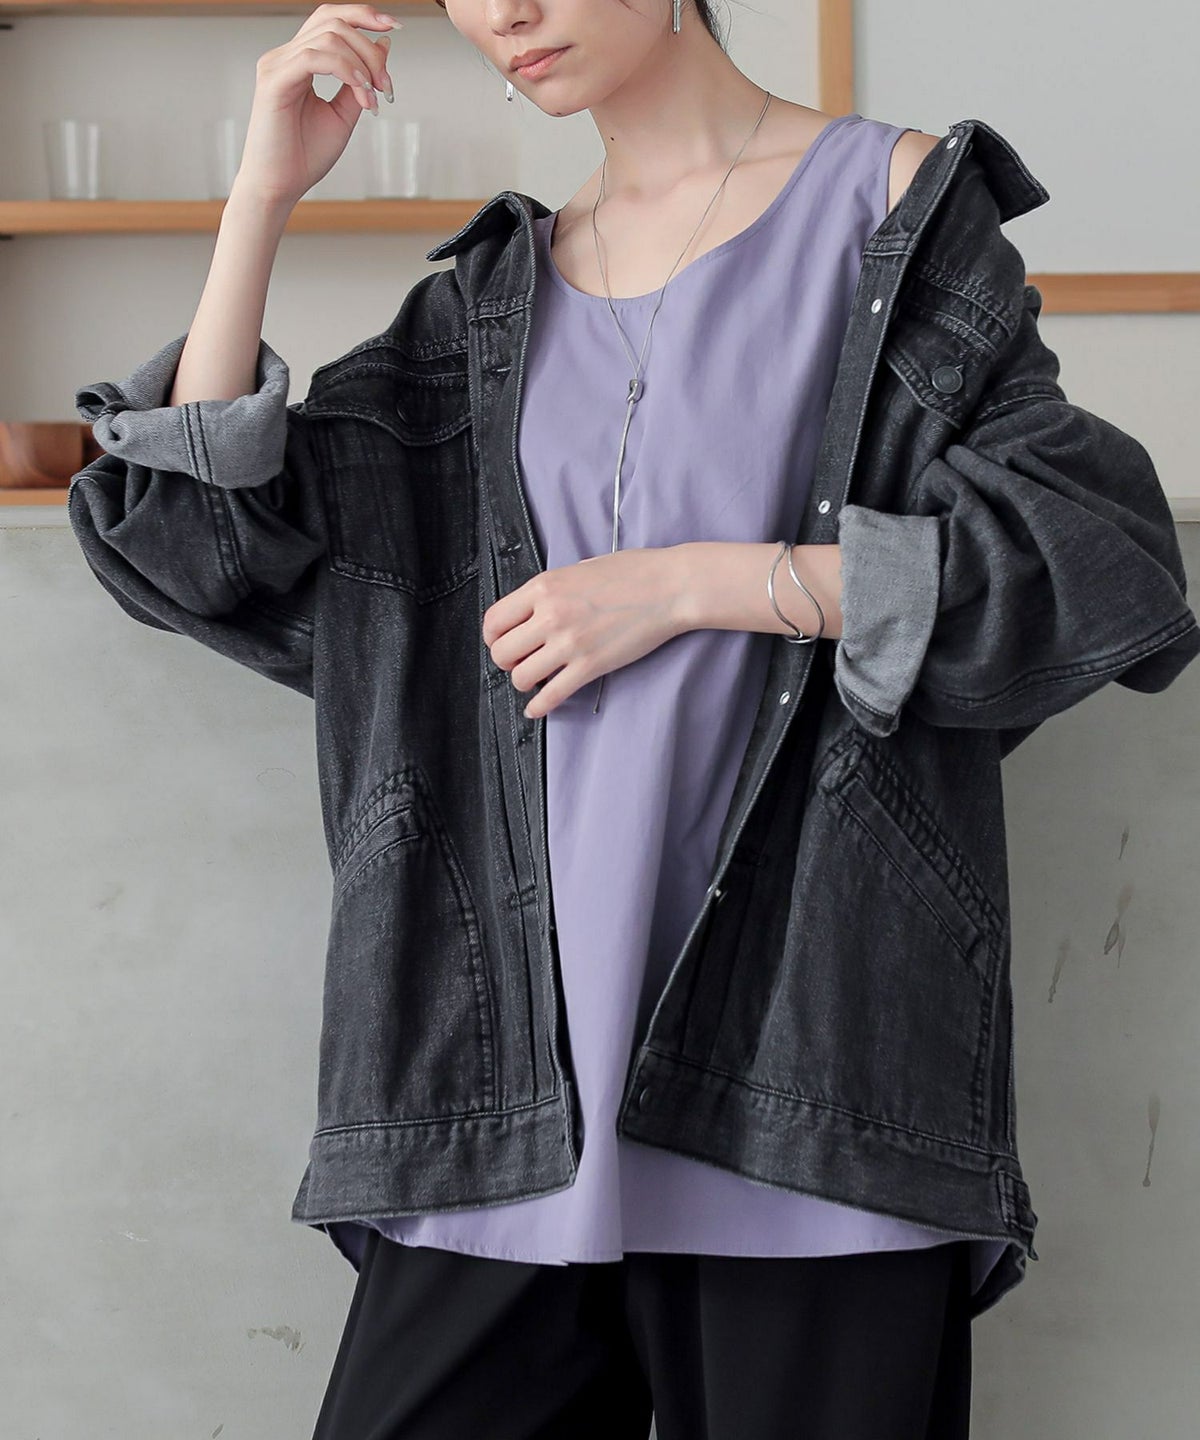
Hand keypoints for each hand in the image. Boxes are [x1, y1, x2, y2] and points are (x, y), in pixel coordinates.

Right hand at [235, 4, 398, 207]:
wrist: (278, 187)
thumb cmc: (305, 155)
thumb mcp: (343, 115)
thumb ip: (361, 80)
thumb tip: (383, 44)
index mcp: (299, 60)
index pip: (330, 18)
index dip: (363, 15)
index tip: (395, 28)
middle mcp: (284, 56)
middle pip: (333, 23)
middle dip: (370, 50)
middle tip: (387, 88)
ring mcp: (276, 65)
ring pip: (328, 37)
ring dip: (362, 64)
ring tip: (374, 98)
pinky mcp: (274, 82)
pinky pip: (314, 57)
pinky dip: (345, 71)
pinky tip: (361, 93)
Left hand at [482, 547, 689, 718]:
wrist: (671, 588)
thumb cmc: (635, 573)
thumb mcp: (582, 568)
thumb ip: (555, 587)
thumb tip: (539, 604)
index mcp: (544, 587)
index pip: (495, 620)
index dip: (493, 637)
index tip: (501, 642)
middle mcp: (550, 615)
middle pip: (502, 652)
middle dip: (506, 661)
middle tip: (517, 662)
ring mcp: (570, 643)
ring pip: (522, 677)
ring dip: (523, 683)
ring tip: (534, 680)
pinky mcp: (590, 665)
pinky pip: (551, 696)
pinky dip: (539, 707)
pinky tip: (537, 708)